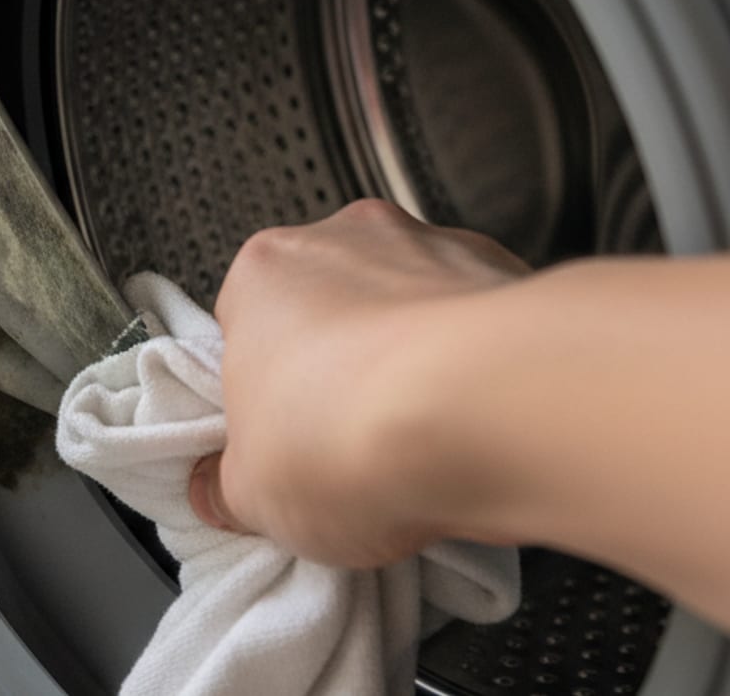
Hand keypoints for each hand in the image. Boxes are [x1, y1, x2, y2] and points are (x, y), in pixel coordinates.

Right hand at [190, 199, 529, 566]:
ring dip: (416, 369)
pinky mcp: (513, 275)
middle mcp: (347, 241)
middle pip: (329, 312)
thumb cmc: (362, 430)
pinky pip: (484, 329)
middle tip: (347, 450)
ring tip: (423, 449)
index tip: (277, 444)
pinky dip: (483, 371)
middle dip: (339, 374)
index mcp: (263, 274)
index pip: (244, 330)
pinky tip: (481, 431)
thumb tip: (225, 492)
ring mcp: (433, 251)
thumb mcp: (251, 496)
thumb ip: (228, 486)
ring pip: (411, 314)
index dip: (261, 396)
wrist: (493, 419)